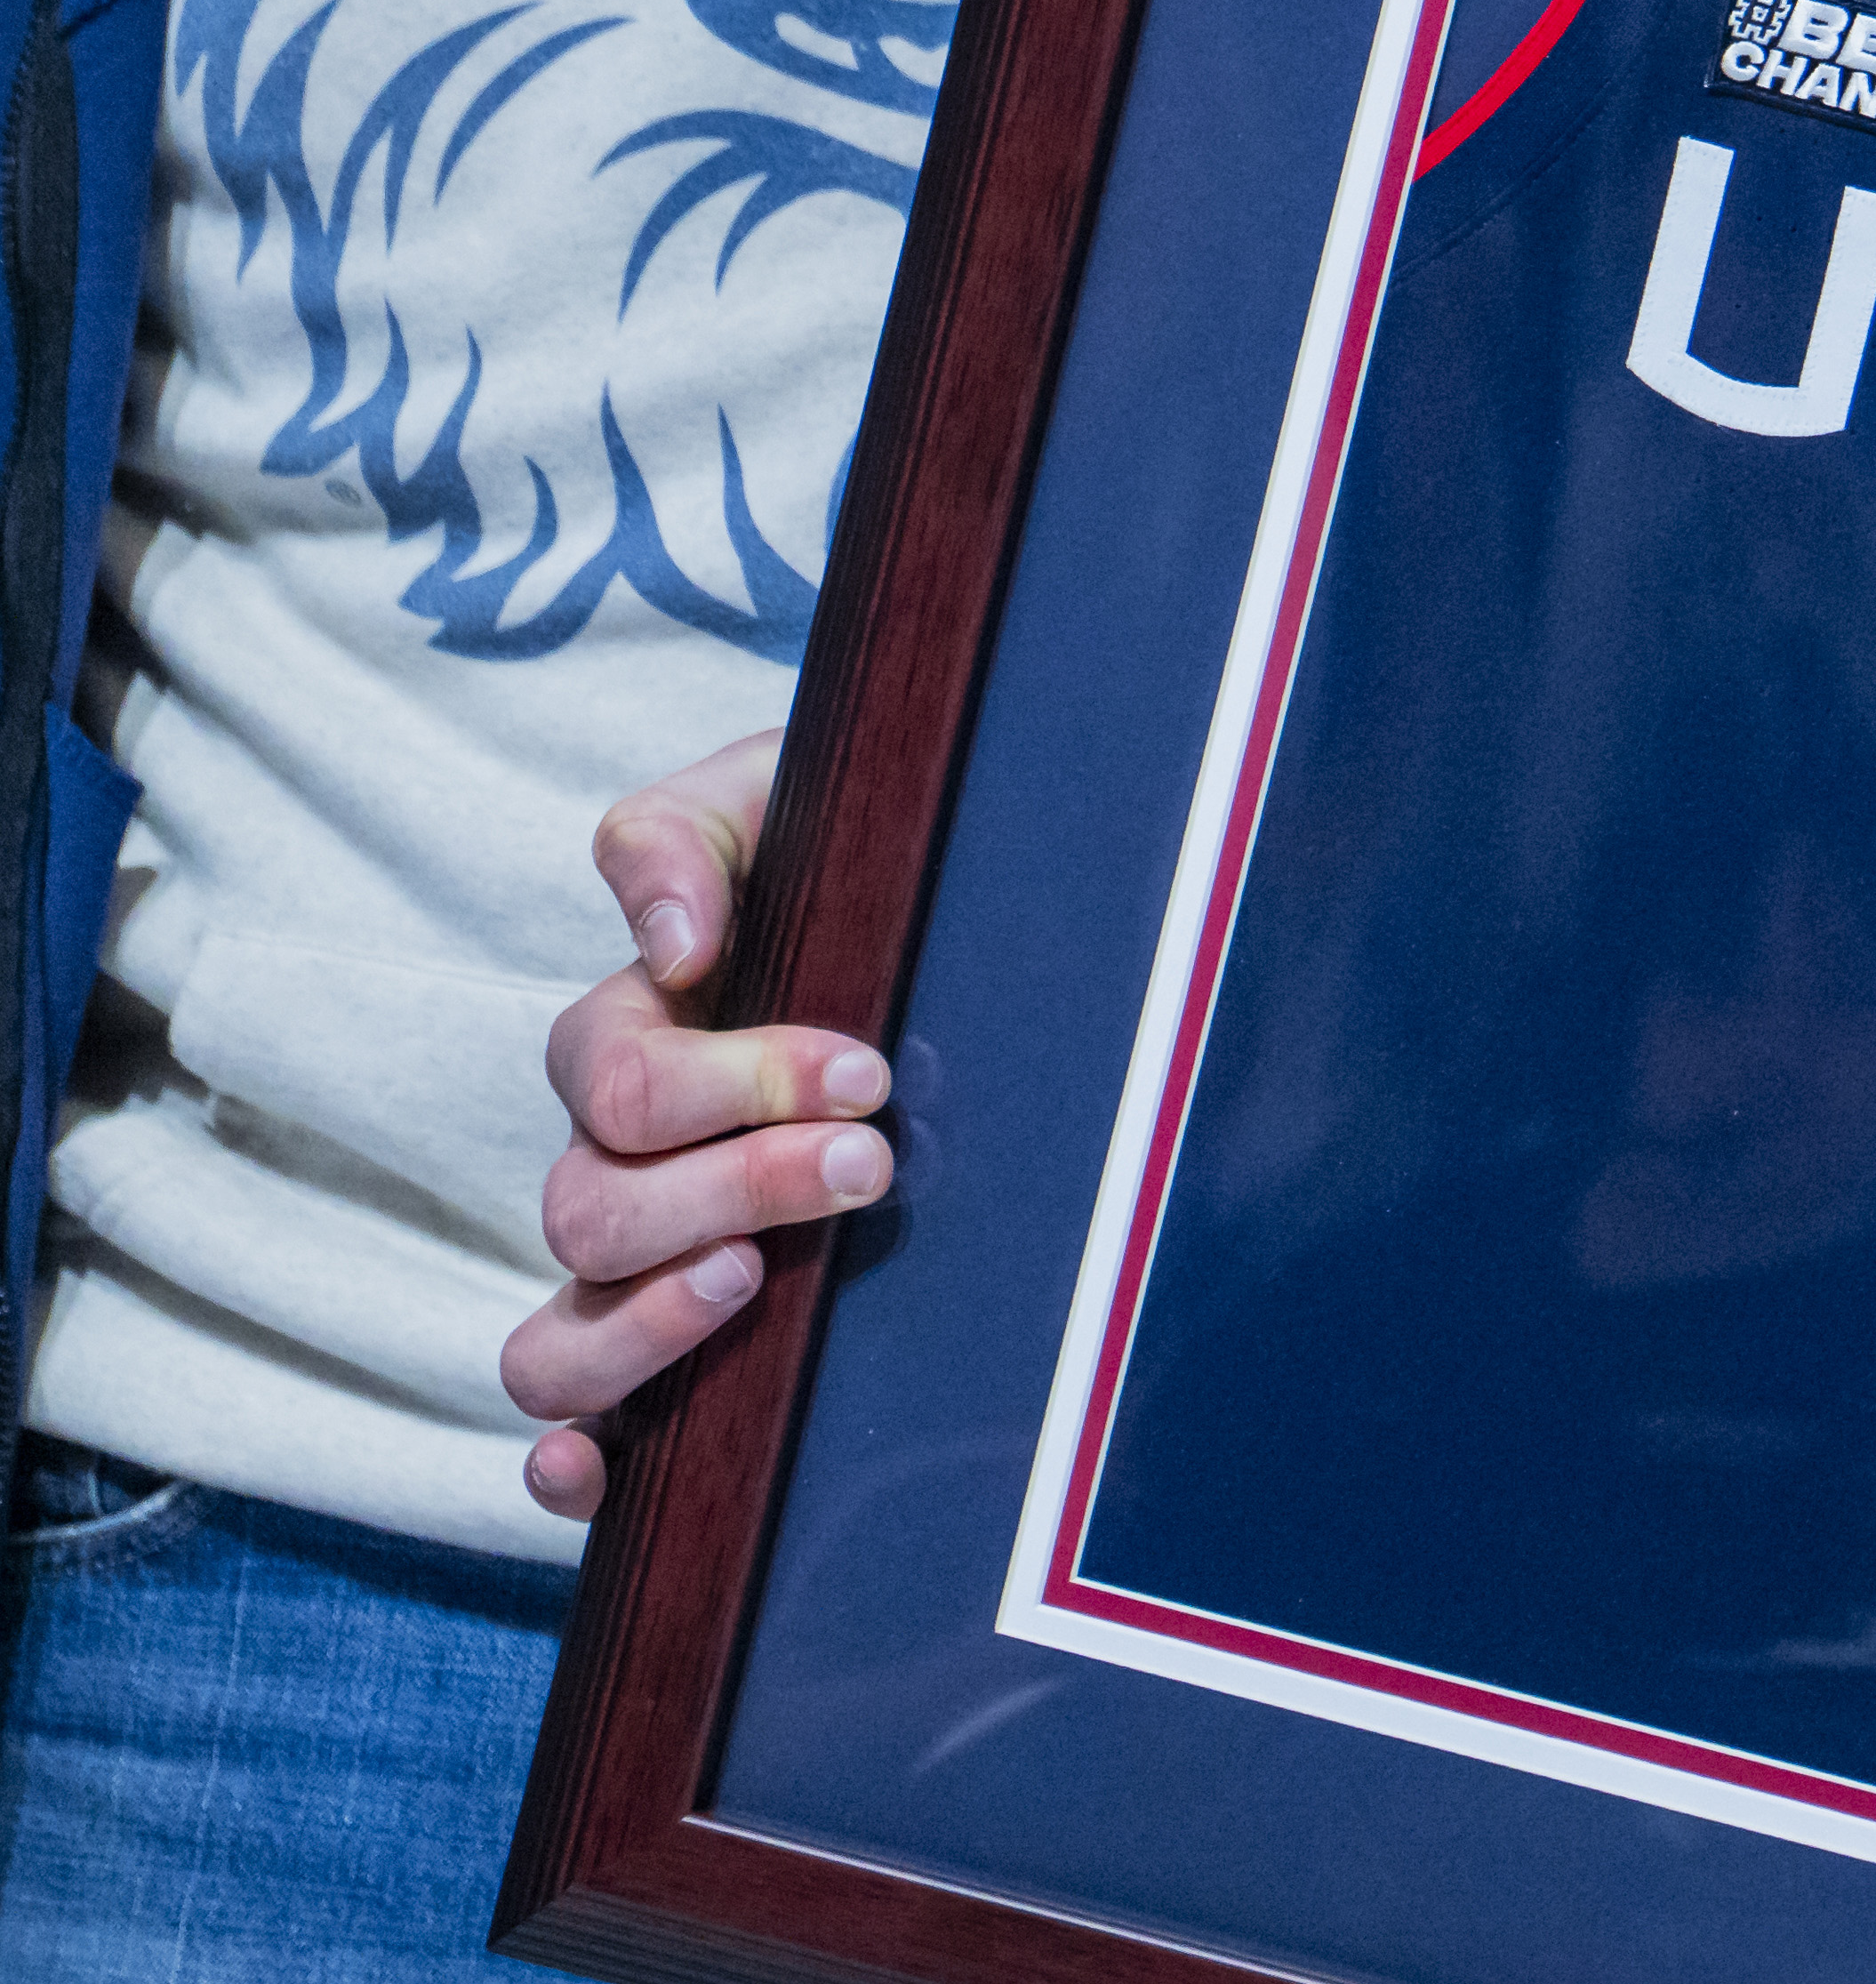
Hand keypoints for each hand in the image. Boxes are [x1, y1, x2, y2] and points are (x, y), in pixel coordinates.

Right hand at [504, 732, 884, 1519]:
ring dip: (644, 1324)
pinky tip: (601, 1470)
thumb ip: (689, 835)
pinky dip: (568, 1464)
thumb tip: (674, 943)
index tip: (869, 1071)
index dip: (733, 1082)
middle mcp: (620, 1164)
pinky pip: (574, 1431)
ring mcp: (638, 1267)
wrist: (931, 913)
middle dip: (731, 1188)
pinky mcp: (676, 1349)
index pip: (614, 1081)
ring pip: (554, 1339)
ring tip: (754, 1282)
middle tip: (871, 1161)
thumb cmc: (847, 853)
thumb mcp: (774, 796)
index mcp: (633, 1038)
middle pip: (590, 1211)